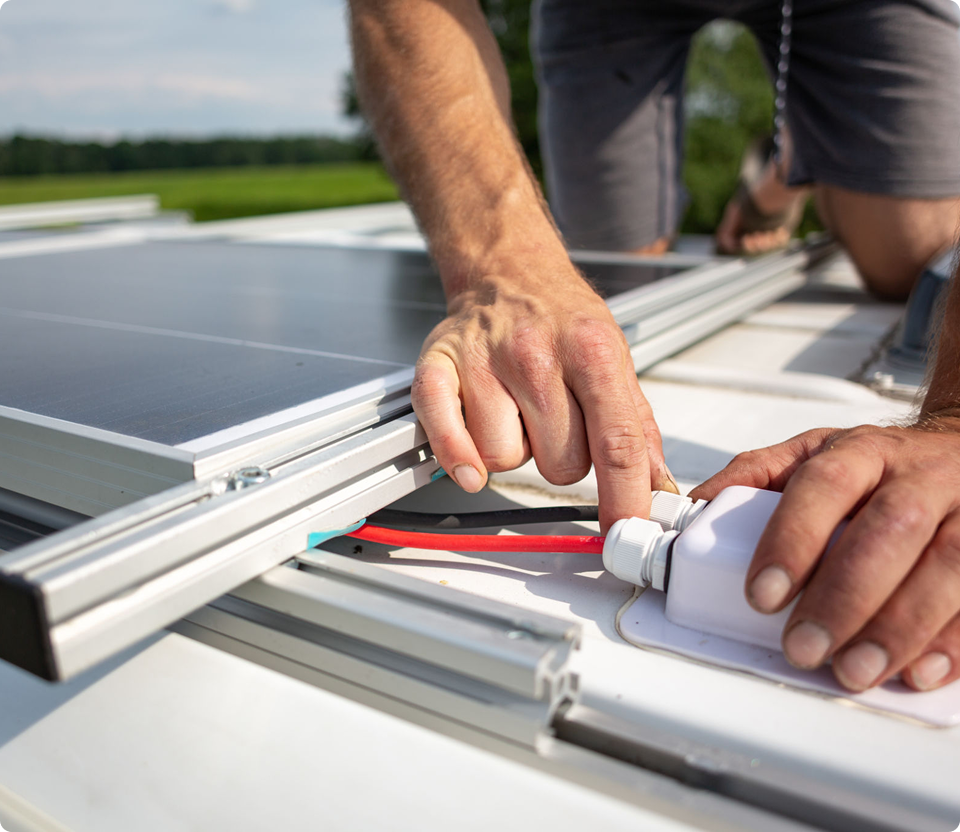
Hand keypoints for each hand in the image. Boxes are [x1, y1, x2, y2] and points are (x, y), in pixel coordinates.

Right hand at [412, 261, 676, 532]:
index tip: (627, 531)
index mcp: (591, 351)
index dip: (625, 498)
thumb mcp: (614, 357)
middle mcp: (536, 354)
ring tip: (515, 410)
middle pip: (560, 463)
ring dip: (513, 450)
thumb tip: (656, 484)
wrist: (507, 271)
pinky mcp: (439, 367)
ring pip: (504, 459)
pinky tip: (470, 458)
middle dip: (561, 457)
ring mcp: (483, 360)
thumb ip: (636, 425)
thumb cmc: (560, 317)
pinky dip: (457, 457)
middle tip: (554, 421)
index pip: (616, 443)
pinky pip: (447, 437)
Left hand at [690, 417, 959, 691]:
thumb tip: (695, 508)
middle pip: (889, 530)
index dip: (792, 539)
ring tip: (854, 669)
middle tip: (803, 646)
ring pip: (949, 565)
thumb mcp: (813, 455)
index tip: (761, 593)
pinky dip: (955, 640)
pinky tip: (919, 671)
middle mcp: (920, 478)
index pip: (824, 486)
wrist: (958, 450)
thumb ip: (754, 478)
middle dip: (844, 595)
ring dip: (900, 626)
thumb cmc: (878, 465)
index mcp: (863, 452)